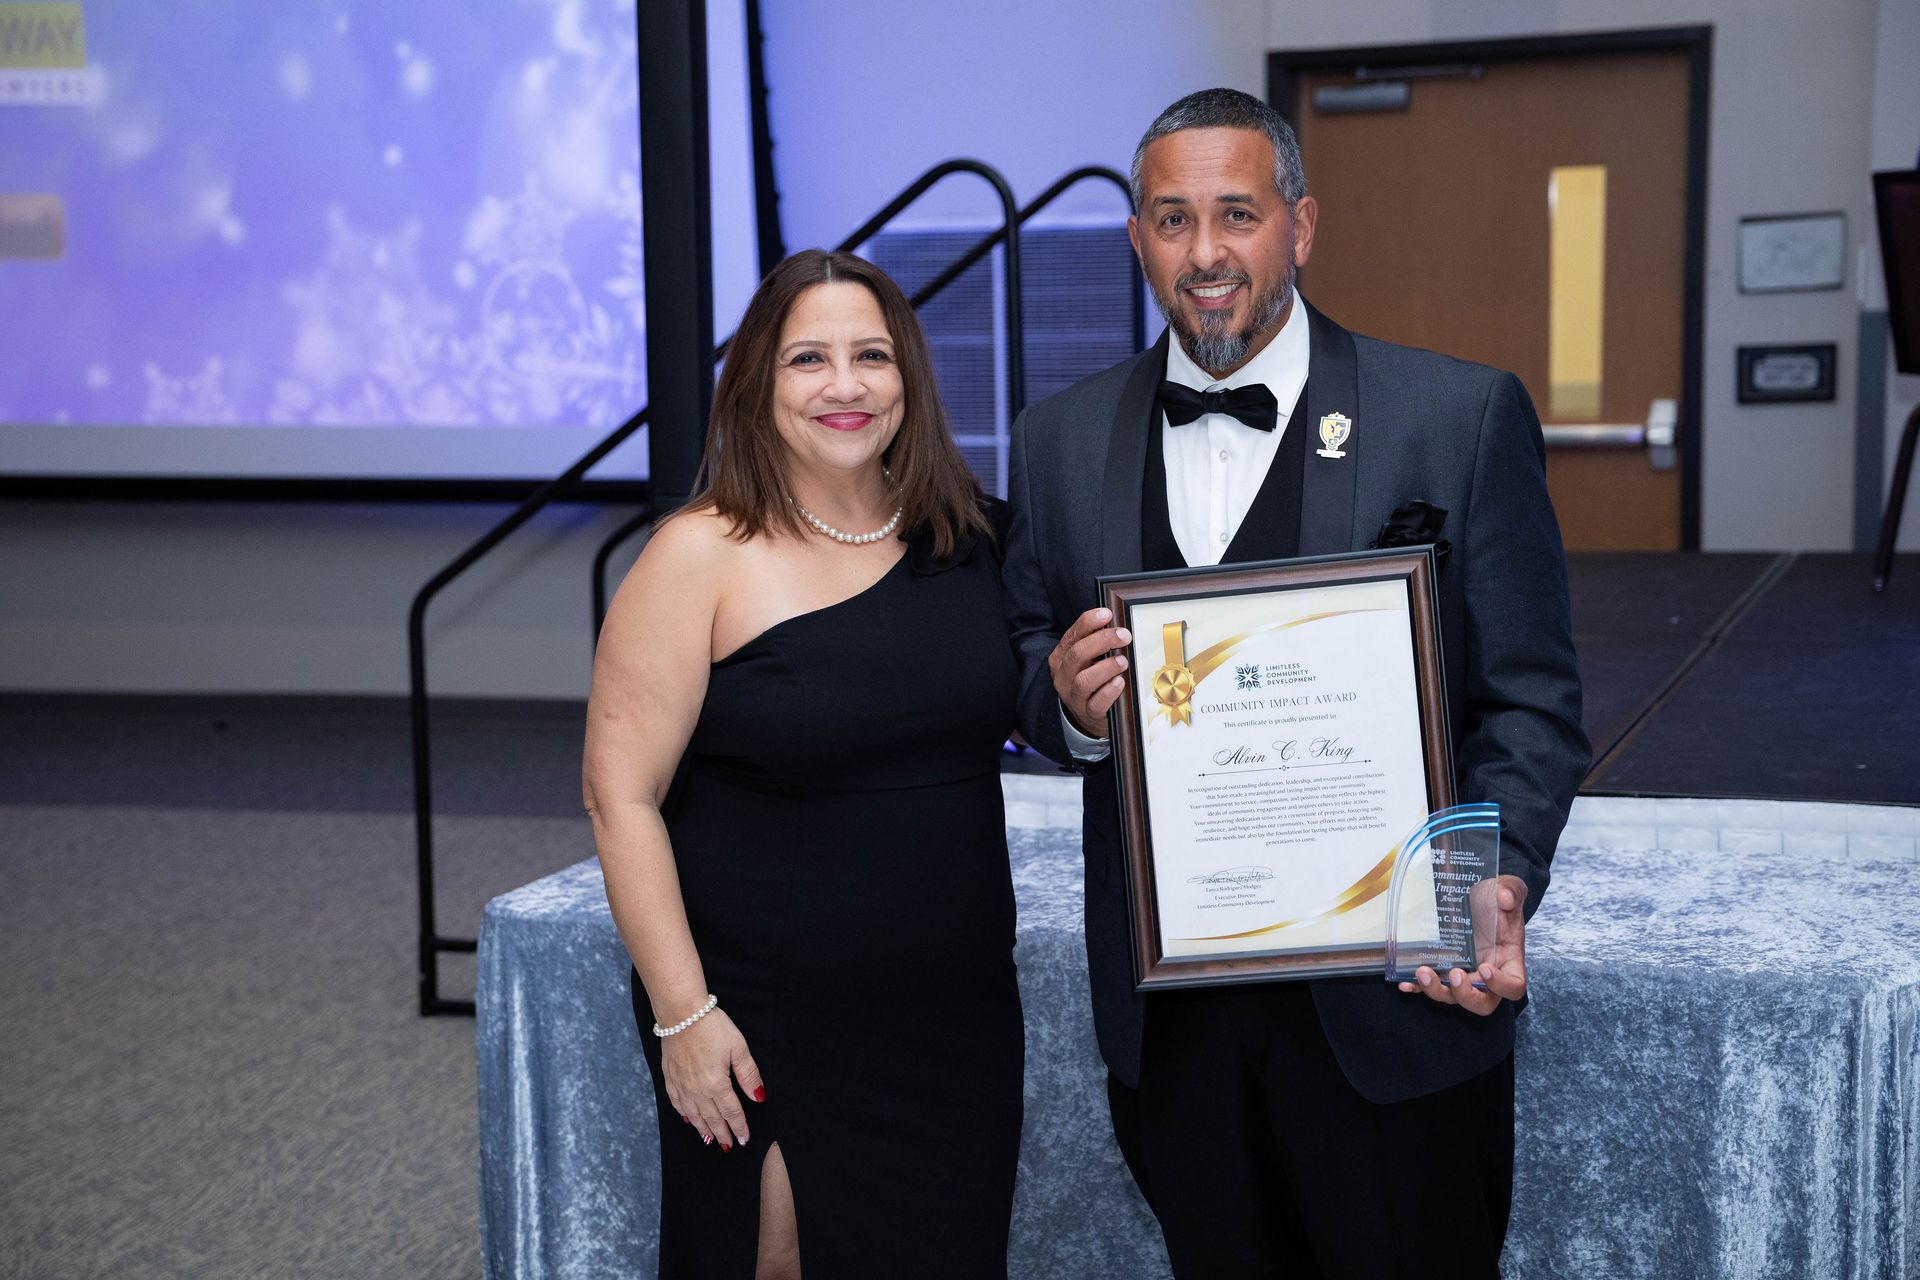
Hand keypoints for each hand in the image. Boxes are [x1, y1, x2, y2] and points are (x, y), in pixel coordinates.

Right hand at [659, 1007, 764, 1150]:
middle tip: (728, 1147)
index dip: (739, 1127)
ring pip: (694, 1115)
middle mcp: (697, 1090)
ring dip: (704, 1129)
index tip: (744, 1139)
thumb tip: (758, 1097)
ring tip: (711, 1140)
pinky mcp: (669, 1078)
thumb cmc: (712, 1027)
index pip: (731, 1112)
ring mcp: (681, 1086)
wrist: (681, 1013)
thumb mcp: (738, 1047)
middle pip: (712, 1118)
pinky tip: (688, 1120)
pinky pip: (677, 1104)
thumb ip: (749, 1075)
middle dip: (722, 1134)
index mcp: (716, 1084)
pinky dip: (684, 1115)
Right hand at [1050, 607, 1130, 739]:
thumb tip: (1114, 622)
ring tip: (1122, 661)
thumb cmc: (1090, 680)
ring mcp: (1073, 696)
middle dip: (1102, 641)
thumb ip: (1094, 642)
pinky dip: (1109, 691)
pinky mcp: (1088, 713)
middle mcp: (1063, 676)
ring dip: (1105, 667)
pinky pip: (1096, 703)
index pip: (1072, 635)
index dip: (1088, 623)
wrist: (1086, 716)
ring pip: (1084, 680)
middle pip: (1077, 655)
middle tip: (1124, 635)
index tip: (1106, 614)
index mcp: (1061, 657)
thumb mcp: (1086, 659)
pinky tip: (1119, 682)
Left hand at [1397, 874, 1528, 1014]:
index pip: (1513, 986)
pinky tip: (1405, 983)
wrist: (1478, 897)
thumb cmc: (1496, 899)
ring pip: (1453, 997)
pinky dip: (1418, 987)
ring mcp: (1464, 975)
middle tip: (1453, 975)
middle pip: (1482, 1003)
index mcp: (1509, 961)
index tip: (1485, 969)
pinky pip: (1431, 986)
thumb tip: (1504, 897)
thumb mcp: (1508, 889)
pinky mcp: (1443, 970)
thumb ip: (1512, 891)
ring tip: (1423, 972)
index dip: (1501, 985)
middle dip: (1465, 995)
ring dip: (1436, 990)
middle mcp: (1487, 975)